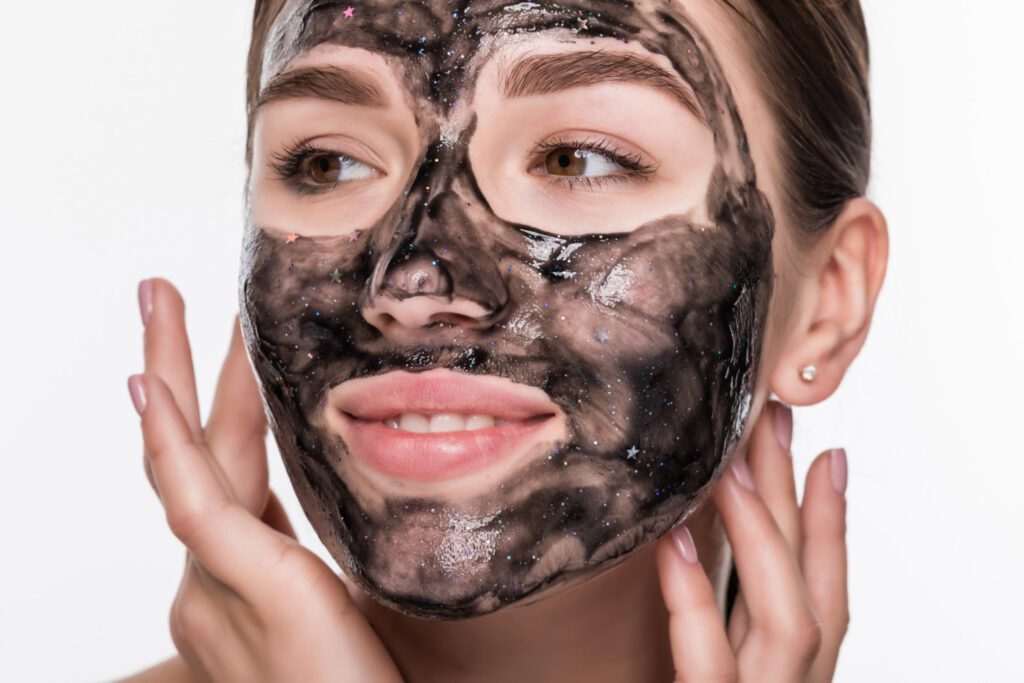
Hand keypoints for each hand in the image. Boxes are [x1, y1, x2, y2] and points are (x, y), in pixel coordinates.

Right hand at [128, 278, 402, 682]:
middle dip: (173, 368)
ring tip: (161, 297)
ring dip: (169, 371)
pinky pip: (192, 500)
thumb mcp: (351, 595)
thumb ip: (336, 546)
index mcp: (241, 576)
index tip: (234, 340)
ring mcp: (212, 586)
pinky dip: (169, 439)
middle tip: (161, 293)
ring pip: (185, 459)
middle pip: (188, 454)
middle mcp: (209, 580)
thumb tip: (361, 483)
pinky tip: (147, 385)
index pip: (225, 470)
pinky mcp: (236, 586)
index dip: (225, 401)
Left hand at [656, 401, 848, 681]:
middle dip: (791, 498)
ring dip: (761, 535)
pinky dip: (695, 601)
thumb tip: (695, 539)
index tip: (829, 454)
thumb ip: (717, 622)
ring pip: (785, 619)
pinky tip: (674, 543)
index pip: (822, 589)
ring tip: (729, 466)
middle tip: (771, 419)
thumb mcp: (706, 664)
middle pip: (805, 584)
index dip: (829, 522)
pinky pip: (710, 662)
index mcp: (784, 669)